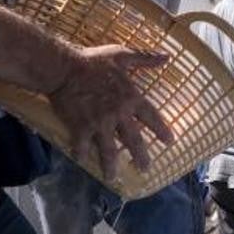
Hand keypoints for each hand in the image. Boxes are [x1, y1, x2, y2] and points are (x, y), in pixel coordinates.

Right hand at [47, 45, 173, 180]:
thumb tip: (167, 56)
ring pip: (109, 150)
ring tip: (113, 177)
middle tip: (145, 168)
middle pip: (134, 140)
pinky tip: (83, 161)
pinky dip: (82, 154)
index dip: (162, 130)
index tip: (170, 141)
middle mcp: (118, 115)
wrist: (63, 68)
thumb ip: (145, 59)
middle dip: (141, 156)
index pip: (152, 118)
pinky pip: (82, 146)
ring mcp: (100, 124)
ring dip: (111, 165)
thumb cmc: (93, 60)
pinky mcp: (81, 128)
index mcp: (131, 98)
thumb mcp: (122, 55)